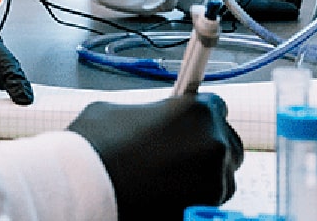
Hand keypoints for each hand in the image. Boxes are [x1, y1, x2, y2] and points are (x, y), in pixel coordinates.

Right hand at [67, 94, 242, 219]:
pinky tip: (169, 191)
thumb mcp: (120, 110)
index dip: (199, 115)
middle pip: (227, 142)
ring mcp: (214, 181)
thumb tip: (150, 118)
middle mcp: (214, 144)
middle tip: (178, 151)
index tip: (188, 123)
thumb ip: (149, 111)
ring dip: (204, 172)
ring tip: (169, 174)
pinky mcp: (206, 210)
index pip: (217, 107)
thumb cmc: (100, 145)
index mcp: (198, 111)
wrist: (90, 187)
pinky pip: (212, 201)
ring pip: (222, 174)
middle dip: (206, 144)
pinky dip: (196, 196)